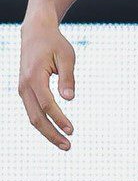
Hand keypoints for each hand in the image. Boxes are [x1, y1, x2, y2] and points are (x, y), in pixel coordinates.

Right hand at [18, 21, 75, 150]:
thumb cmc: (54, 44)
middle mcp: (24, 87)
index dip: (59, 119)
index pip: (47, 104)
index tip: (72, 130)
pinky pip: (33, 111)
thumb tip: (70, 99)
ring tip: (65, 143)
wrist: (36, 34)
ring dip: (47, 131)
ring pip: (32, 117)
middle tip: (68, 146)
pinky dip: (43, 122)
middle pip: (36, 118)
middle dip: (51, 134)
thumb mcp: (67, 56)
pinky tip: (55, 130)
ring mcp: (22, 90)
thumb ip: (68, 78)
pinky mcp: (26, 91)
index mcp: (34, 77)